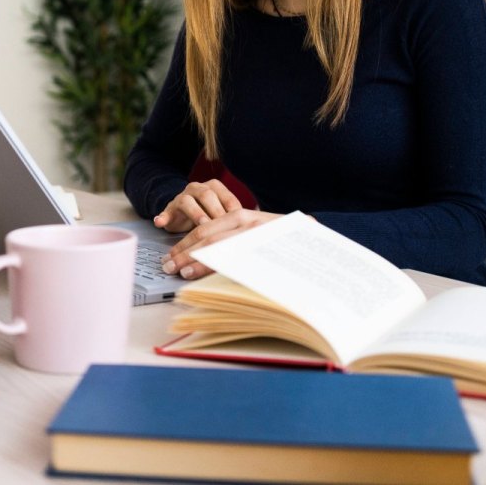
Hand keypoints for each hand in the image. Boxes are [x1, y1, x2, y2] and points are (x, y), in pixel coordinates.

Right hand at [153, 179, 242, 233]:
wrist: (182, 212)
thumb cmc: (208, 215)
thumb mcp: (222, 217)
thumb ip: (234, 220)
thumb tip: (253, 232)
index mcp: (214, 188)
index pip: (226, 196)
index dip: (232, 210)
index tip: (239, 223)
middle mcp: (198, 189)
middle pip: (207, 196)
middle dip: (215, 212)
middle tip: (222, 227)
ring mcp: (182, 197)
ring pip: (187, 201)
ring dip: (195, 214)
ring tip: (201, 226)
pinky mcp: (169, 208)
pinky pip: (166, 211)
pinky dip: (164, 217)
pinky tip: (161, 223)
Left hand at [161, 209, 283, 278]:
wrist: (319, 236)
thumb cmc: (288, 240)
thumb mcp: (260, 234)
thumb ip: (238, 241)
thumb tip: (211, 259)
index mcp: (242, 216)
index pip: (205, 229)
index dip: (185, 243)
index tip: (172, 256)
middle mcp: (245, 220)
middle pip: (204, 235)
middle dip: (182, 251)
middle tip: (166, 264)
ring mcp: (252, 231)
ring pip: (213, 244)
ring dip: (190, 258)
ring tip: (176, 269)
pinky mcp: (259, 243)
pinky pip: (229, 255)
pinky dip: (208, 263)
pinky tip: (196, 270)